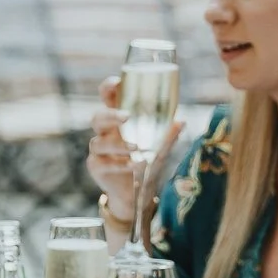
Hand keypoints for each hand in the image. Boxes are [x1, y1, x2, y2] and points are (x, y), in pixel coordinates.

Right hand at [83, 74, 184, 226]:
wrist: (137, 194)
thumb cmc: (147, 162)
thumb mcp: (161, 148)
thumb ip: (168, 135)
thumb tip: (180, 121)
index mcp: (119, 121)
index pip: (108, 99)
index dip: (108, 88)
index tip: (116, 83)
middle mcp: (105, 133)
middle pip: (98, 117)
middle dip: (110, 115)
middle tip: (126, 116)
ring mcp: (99, 150)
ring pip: (99, 142)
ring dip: (118, 144)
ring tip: (136, 148)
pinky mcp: (96, 167)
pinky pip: (103, 163)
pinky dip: (120, 163)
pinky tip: (134, 165)